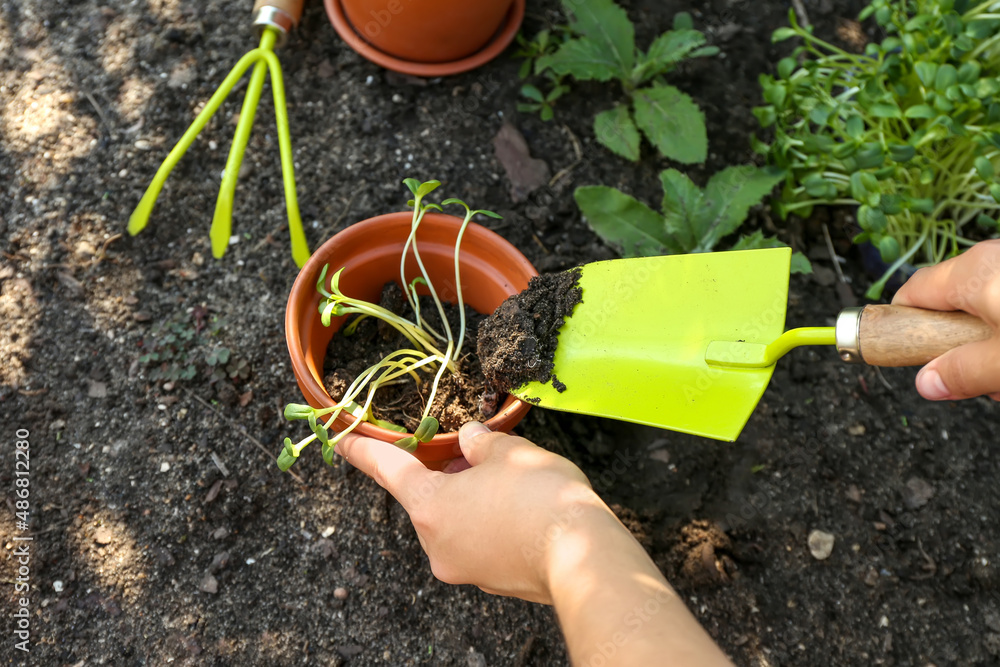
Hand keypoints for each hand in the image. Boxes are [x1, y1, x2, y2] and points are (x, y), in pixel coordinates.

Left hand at [336, 423, 731, 664]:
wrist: (584, 557)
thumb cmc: (540, 497)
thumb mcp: (509, 451)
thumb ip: (480, 442)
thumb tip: (470, 441)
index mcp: (429, 506)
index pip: (387, 469)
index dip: (362, 450)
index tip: (340, 439)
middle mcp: (436, 542)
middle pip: (430, 498)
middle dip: (449, 475)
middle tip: (481, 456)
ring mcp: (462, 568)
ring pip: (458, 521)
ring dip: (474, 499)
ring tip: (516, 484)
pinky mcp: (490, 582)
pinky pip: (480, 543)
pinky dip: (492, 524)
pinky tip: (524, 511)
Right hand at [893, 239, 999, 400]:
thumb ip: (963, 372)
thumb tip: (927, 383)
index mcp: (973, 271)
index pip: (912, 293)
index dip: (901, 325)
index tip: (903, 352)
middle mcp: (993, 257)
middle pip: (952, 303)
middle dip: (960, 345)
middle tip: (981, 379)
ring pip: (986, 306)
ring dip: (991, 343)